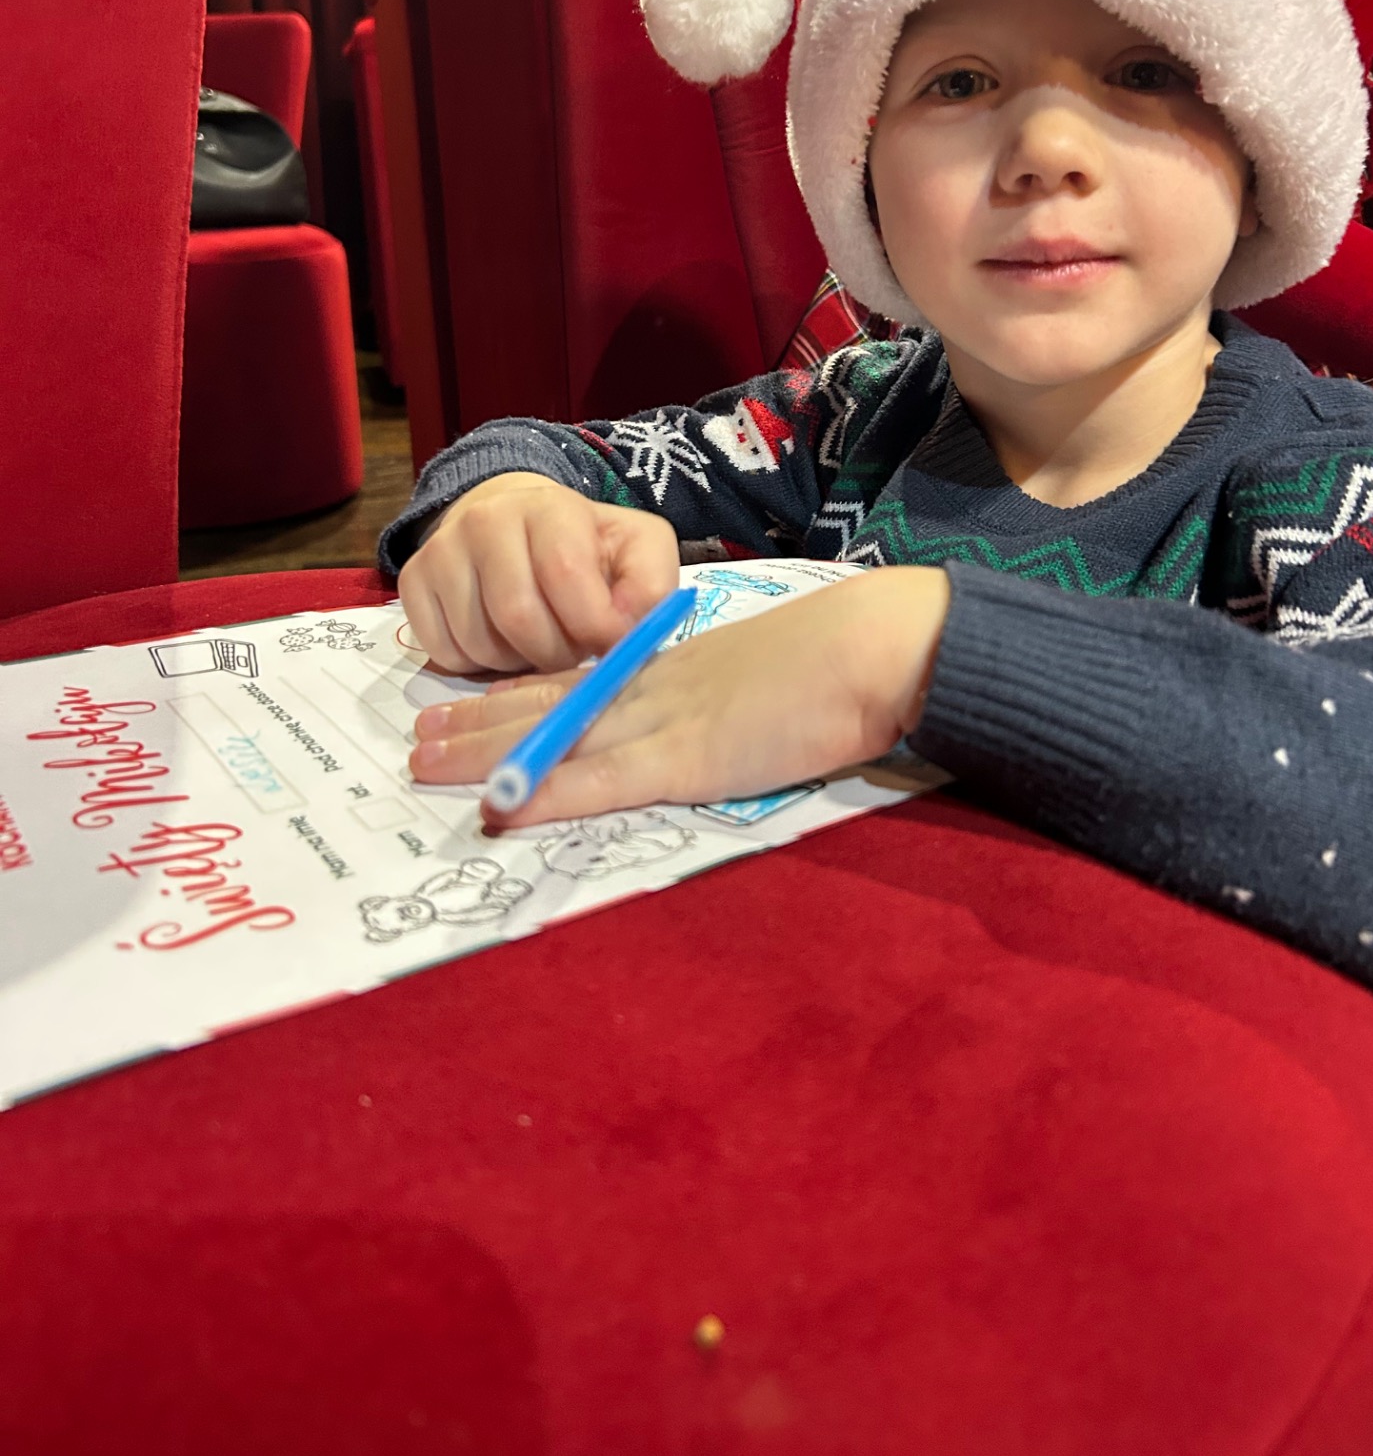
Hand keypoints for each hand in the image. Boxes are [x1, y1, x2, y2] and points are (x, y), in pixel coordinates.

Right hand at [397, 473, 678, 673]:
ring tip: (540, 641)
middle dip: (556, 653)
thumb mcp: (637, 549)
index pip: (566, 575)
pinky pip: (445, 653)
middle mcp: (485, 521)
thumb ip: (650, 585)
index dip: (595, 626)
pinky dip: (479, 666)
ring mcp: (442, 551)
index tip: (610, 644)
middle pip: (518, 617)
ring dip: (518, 663)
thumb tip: (626, 631)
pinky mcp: (413, 583)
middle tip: (573, 649)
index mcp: (548, 508)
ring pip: (481, 643)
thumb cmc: (585, 545)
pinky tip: (502, 641)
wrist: (514, 520)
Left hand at [408, 566, 952, 826]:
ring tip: (424, 764)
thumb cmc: (841, 663)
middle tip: (415, 739)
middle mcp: (654, 691)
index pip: (577, 683)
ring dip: (486, 755)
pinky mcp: (690, 759)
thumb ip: (727, 702)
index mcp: (674, 673)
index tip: (465, 706)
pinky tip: (503, 808)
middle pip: (547, 705)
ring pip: (555, 737)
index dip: (515, 697)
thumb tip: (715, 723)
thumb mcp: (765, 679)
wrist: (875, 647)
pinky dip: (547, 794)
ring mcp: (667, 723)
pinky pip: (602, 781)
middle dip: (476, 724)